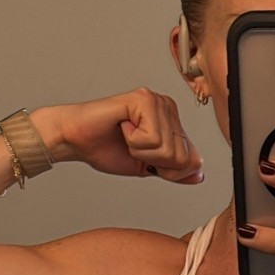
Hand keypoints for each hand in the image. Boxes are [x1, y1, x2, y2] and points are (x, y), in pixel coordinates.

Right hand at [56, 90, 204, 182]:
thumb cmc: (106, 148)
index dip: (169, 171)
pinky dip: (134, 142)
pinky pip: (152, 138)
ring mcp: (157, 101)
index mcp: (172, 123)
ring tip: (126, 136)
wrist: (77, 140)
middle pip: (182, 157)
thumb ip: (174, 170)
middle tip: (132, 147)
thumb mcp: (148, 166)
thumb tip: (198, 175)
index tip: (144, 158)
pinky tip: (122, 127)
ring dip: (141, 152)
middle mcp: (168, 108)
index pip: (192, 159)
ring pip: (168, 149)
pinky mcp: (143, 99)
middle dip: (155, 162)